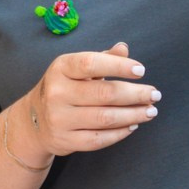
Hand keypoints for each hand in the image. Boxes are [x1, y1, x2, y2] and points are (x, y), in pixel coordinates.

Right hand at [25, 42, 158, 156]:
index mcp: (61, 68)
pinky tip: (133, 125)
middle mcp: (57, 93)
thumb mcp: (77, 69)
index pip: (91, 63)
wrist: (34, 120)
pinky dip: (120, 133)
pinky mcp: (65, 140)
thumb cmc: (64, 88)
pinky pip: (99, 138)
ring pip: (105, 118)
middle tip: (155, 95)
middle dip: (135, 94)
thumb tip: (124, 48)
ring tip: (150, 111)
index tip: (141, 70)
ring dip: (133, 115)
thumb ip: (102, 58)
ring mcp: (59, 118)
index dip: (118, 66)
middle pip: (104, 93)